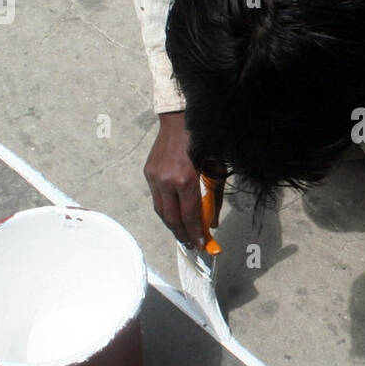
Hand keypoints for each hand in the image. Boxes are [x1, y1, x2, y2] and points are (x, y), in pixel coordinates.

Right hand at [144, 111, 216, 247]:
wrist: (179, 120)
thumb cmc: (204, 143)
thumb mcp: (216, 170)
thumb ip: (214, 198)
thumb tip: (212, 223)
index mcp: (185, 180)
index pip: (189, 216)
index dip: (195, 233)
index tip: (201, 246)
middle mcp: (166, 181)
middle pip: (171, 218)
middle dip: (181, 235)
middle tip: (191, 245)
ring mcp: (154, 177)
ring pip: (160, 211)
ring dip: (172, 224)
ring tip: (183, 233)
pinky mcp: (148, 173)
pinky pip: (156, 198)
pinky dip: (166, 209)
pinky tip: (175, 214)